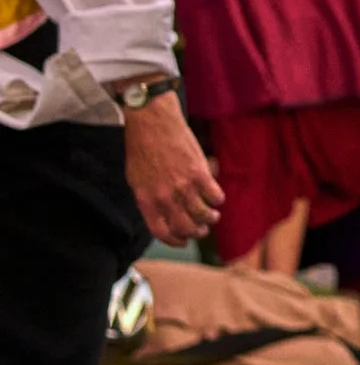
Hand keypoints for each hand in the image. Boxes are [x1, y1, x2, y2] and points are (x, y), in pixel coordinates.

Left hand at [123, 91, 221, 244]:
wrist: (152, 123)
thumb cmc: (142, 148)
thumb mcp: (136, 179)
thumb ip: (149, 198)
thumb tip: (162, 211)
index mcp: (146, 200)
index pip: (162, 232)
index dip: (175, 240)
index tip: (183, 241)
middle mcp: (165, 198)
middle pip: (185, 227)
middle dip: (196, 232)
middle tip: (202, 229)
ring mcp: (183, 186)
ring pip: (202, 215)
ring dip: (210, 219)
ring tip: (212, 215)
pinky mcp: (199, 173)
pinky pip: (215, 196)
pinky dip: (218, 199)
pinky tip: (216, 196)